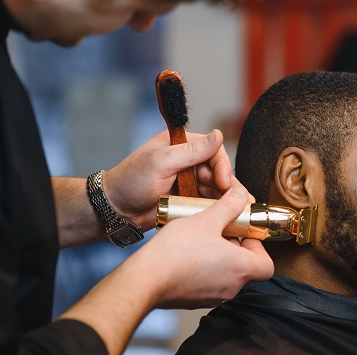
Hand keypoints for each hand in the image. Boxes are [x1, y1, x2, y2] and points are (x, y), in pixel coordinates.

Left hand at [102, 129, 235, 229]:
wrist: (114, 210)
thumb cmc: (130, 181)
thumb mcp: (161, 162)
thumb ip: (191, 151)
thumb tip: (218, 134)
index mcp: (181, 145)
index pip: (213, 151)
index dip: (223, 167)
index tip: (224, 182)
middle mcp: (187, 162)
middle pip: (219, 172)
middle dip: (229, 187)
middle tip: (240, 202)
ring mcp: (188, 182)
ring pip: (216, 189)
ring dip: (228, 199)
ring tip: (242, 212)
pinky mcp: (187, 199)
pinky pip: (208, 202)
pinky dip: (217, 209)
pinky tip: (229, 217)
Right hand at [125, 185, 273, 308]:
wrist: (144, 280)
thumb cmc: (176, 253)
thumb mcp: (206, 220)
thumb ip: (228, 206)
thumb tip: (241, 195)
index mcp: (241, 269)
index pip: (267, 264)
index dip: (258, 247)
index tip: (244, 233)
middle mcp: (231, 287)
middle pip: (246, 268)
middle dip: (236, 247)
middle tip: (222, 231)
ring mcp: (213, 297)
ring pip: (226, 275)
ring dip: (220, 257)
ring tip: (203, 239)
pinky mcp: (194, 300)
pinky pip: (208, 283)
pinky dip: (204, 269)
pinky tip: (187, 254)